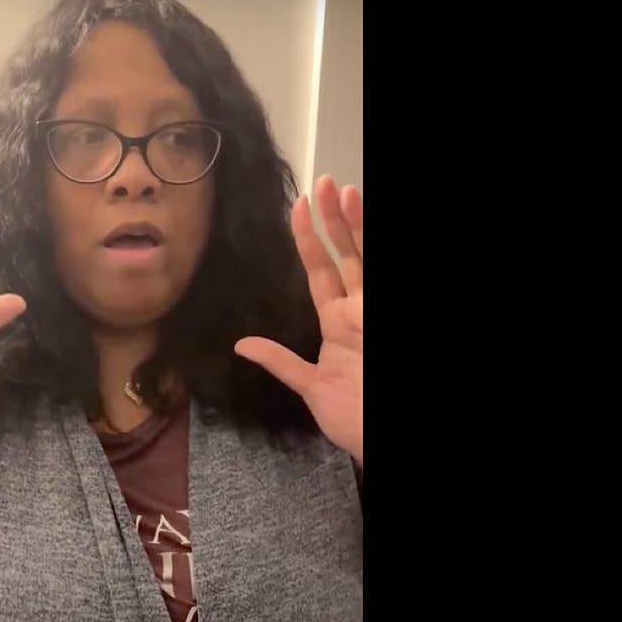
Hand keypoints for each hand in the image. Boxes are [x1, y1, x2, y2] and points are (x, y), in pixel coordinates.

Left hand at [235, 175, 362, 466]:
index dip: (311, 238)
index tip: (302, 206)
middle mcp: (359, 312)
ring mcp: (371, 316)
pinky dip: (370, 260)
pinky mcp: (377, 323)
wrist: (379, 439)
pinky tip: (364, 217)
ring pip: (364, 263)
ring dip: (358, 229)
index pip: (323, 269)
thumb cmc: (354, 416)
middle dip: (337, 220)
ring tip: (351, 192)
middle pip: (347, 255)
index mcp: (339, 323)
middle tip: (328, 182)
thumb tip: (242, 344)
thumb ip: (281, 362)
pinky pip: (370, 289)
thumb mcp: (311, 387)